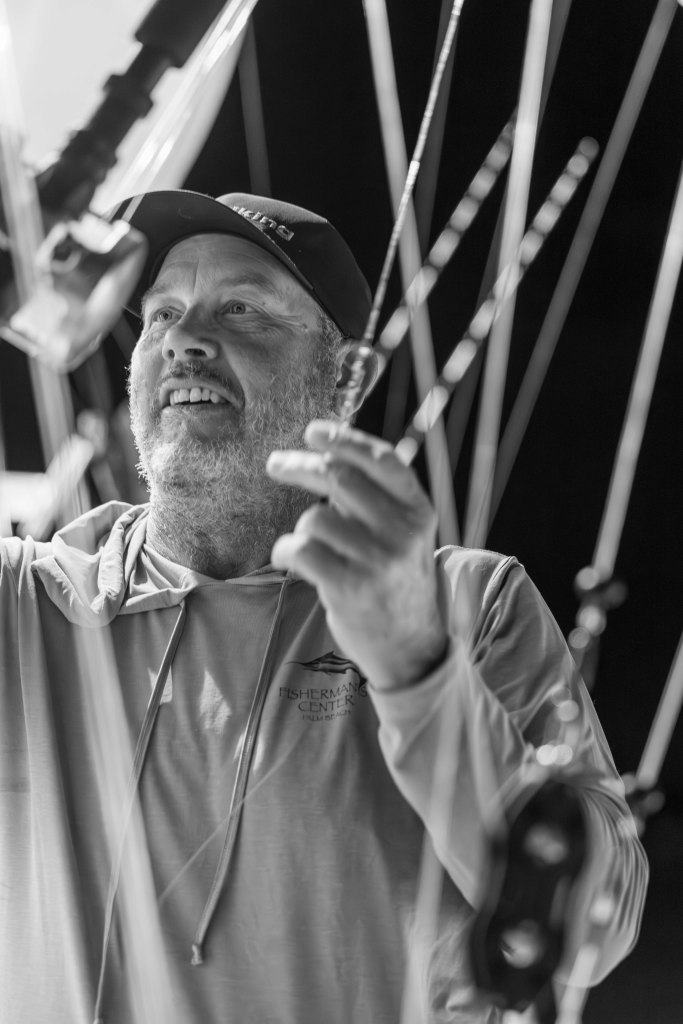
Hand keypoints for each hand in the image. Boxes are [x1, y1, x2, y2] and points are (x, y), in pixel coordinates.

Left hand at [266, 419, 448, 690]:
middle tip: (276, 463)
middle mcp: (402, 530)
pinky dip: (285, 552)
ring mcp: (377, 560)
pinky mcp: (348, 586)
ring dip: (302, 529)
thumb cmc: (395, 581)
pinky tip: (292, 561)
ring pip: (313, 518)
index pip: (381, 459)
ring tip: (314, 549)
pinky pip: (298, 549)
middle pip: (338, 478)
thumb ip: (374, 497)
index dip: (344, 439)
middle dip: (299, 466)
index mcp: (418, 509)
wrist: (410, 647)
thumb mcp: (404, 533)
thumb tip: (326, 454)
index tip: (312, 431)